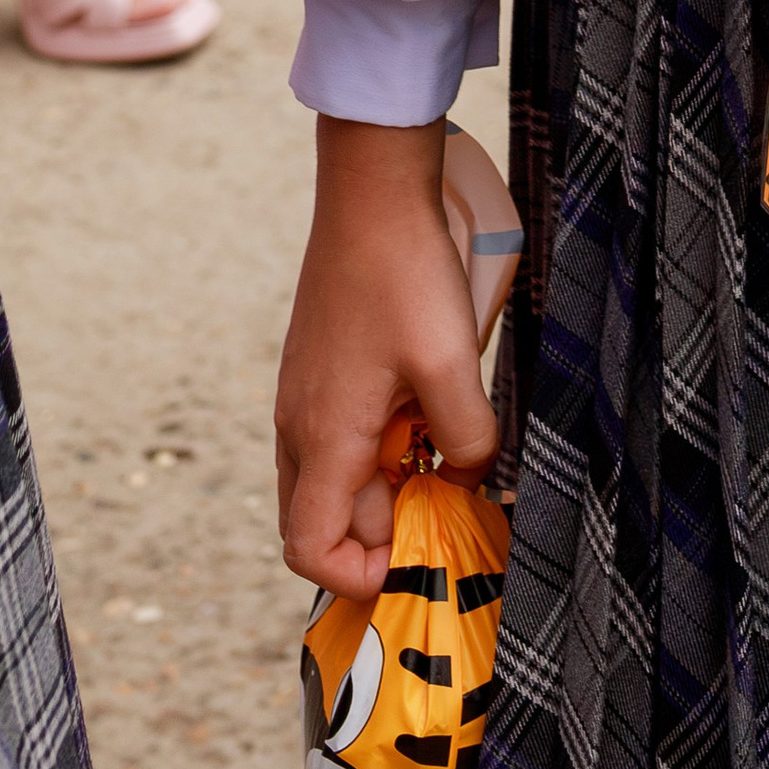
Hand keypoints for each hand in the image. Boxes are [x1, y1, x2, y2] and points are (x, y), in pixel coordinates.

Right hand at [276, 120, 495, 600]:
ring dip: (384, 486)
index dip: (358, 575)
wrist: (370, 193)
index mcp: (324, 438)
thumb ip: (467, 440)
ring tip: (442, 455)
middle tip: (446, 505)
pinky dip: (379, 447)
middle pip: (325, 521)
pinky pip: (339, 438)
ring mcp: (303, 397)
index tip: (416, 556)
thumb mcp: (451, 364)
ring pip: (334, 479)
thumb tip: (469, 480)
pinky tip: (426, 411)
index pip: (309, 550)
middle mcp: (299, 427)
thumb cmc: (404, 274)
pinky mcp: (318, 372)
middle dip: (384, 531)